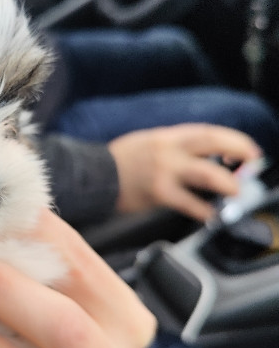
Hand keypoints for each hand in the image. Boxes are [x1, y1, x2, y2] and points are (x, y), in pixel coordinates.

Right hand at [108, 123, 262, 221]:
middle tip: (253, 161)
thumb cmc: (120, 162)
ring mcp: (164, 172)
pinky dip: (203, 210)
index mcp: (167, 136)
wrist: (94, 176)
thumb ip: (174, 148)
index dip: (232, 139)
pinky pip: (189, 203)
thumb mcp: (148, 143)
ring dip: (227, 183)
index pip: (207, 132)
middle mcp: (168, 150)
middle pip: (212, 143)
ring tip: (236, 192)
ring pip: (206, 174)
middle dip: (238, 150)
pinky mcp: (158, 194)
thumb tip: (203, 156)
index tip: (247, 149)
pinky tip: (211, 215)